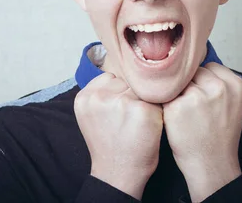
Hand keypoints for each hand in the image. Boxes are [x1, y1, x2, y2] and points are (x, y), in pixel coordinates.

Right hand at [74, 72, 163, 199]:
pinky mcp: (142, 111)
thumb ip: (100, 92)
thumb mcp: (92, 115)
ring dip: (144, 101)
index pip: (111, 78)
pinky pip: (156, 100)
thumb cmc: (109, 143)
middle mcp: (100, 98)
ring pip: (142, 89)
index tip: (118, 111)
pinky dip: (156, 112)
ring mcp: (121, 103)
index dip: (119, 93)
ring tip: (137, 122)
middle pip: (127, 81)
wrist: (118, 174)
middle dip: (131, 96)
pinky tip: (148, 126)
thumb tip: (122, 68)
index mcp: (84, 97)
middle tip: (128, 119)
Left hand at [163, 63, 241, 201]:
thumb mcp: (231, 103)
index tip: (203, 98)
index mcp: (234, 85)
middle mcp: (218, 88)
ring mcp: (197, 97)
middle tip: (192, 108)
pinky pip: (165, 95)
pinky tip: (174, 118)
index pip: (209, 66)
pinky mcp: (177, 107)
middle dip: (189, 86)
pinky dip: (166, 104)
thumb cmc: (218, 135)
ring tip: (184, 113)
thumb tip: (195, 61)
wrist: (212, 165)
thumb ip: (219, 82)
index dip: (202, 82)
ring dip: (176, 94)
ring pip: (177, 82)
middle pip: (192, 72)